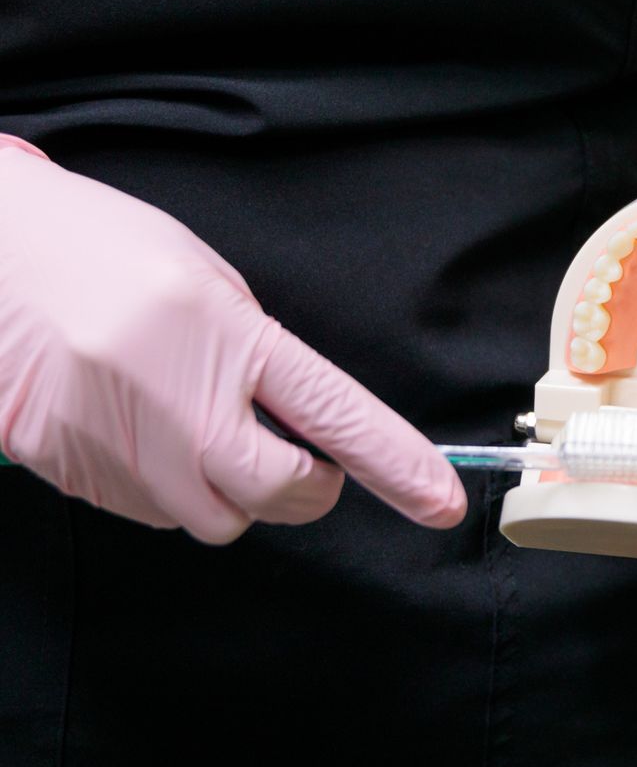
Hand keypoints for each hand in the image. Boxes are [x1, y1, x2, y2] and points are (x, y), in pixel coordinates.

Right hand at [0, 141, 466, 542]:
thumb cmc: (97, 249)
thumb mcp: (201, 279)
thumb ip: (255, 352)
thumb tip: (297, 423)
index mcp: (225, 336)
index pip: (334, 415)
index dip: (394, 464)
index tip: (441, 500)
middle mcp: (174, 398)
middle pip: (278, 493)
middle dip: (305, 489)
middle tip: (296, 460)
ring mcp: (116, 443)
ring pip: (212, 518)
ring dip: (226, 492)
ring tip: (191, 426)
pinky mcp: (66, 471)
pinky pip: (147, 512)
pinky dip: (163, 488)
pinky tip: (136, 432)